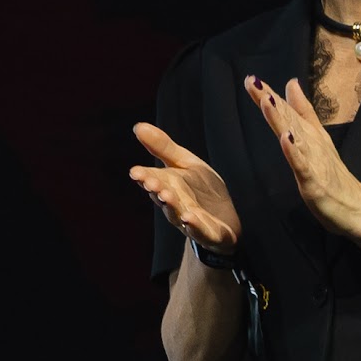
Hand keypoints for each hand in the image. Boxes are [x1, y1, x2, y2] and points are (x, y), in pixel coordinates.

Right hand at [129, 122, 241, 253]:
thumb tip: (138, 126)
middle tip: (151, 182)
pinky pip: (201, 232)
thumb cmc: (201, 190)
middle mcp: (175, 206)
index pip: (153, 180)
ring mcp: (190, 222)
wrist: (225, 219)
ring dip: (172, 206)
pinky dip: (195, 227)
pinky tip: (189, 219)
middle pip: (163, 198)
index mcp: (168, 187)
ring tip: (166, 196)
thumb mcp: (185, 163)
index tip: (136, 172)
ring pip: (178, 215)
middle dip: (157, 190)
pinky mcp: (209, 234)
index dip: (145, 177)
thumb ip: (163, 147)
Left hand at [243, 75, 360, 242]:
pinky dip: (294, 152)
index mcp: (309, 135)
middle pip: (287, 119)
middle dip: (270, 100)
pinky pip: (302, 166)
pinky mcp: (314, 181)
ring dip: (281, 119)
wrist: (357, 207)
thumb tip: (291, 84)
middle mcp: (311, 143)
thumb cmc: (334, 176)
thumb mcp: (316, 138)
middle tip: (253, 82)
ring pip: (294, 137)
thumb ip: (303, 111)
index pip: (286, 111)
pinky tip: (286, 139)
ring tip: (267, 101)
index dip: (268, 95)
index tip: (251, 78)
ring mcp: (313, 161)